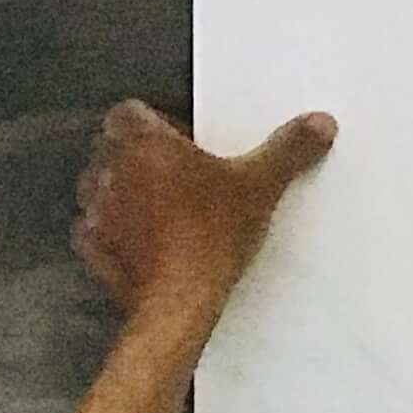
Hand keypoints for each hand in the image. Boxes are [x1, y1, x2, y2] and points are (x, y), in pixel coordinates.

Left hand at [72, 100, 335, 343]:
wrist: (180, 300)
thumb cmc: (211, 236)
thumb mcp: (260, 186)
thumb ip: (288, 149)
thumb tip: (319, 124)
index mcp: (143, 142)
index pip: (128, 112)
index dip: (152, 123)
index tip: (181, 141)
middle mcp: (110, 171)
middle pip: (111, 148)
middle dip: (136, 155)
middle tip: (175, 174)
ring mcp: (96, 212)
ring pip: (97, 188)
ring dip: (121, 192)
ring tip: (158, 208)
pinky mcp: (93, 250)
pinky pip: (93, 231)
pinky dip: (112, 232)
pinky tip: (141, 242)